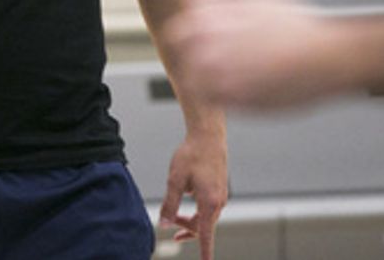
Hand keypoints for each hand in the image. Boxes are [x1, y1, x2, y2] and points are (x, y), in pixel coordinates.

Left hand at [159, 129, 227, 259]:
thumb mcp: (175, 180)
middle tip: (170, 228)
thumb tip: (163, 224)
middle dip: (186, 229)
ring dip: (191, 220)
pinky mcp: (219, 189)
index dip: (205, 252)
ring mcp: (220, 196)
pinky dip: (196, 210)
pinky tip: (186, 194)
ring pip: (205, 217)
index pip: (206, 235)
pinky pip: (208, 207)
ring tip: (175, 216)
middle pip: (203, 227)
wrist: (208, 136)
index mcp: (208, 203)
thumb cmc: (191, 155)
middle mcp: (218, 202)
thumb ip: (170, 204)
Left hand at [169, 0, 352, 110]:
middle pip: (179, 56)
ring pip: (191, 81)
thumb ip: (222, 1)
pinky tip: (237, 90)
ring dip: (202, 78)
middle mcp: (207, 46)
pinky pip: (210, 101)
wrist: (326, 56)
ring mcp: (218, 75)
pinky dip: (218, 96)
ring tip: (224, 77)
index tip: (193, 44)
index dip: (186, 37)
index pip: (175, 30)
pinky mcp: (234, 100)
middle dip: (190, 57)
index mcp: (208, 19)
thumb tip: (200, 2)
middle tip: (207, 61)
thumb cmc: (298, 26)